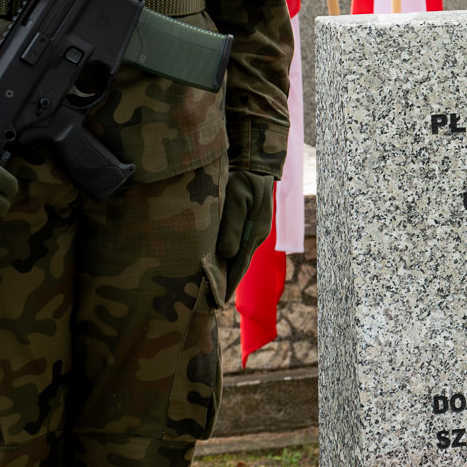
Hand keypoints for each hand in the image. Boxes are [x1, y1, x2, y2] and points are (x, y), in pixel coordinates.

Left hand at [217, 170, 276, 296]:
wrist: (254, 164)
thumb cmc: (243, 180)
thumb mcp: (235, 200)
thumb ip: (231, 227)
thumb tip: (227, 255)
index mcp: (255, 233)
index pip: (240, 265)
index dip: (228, 283)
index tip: (217, 302)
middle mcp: (256, 235)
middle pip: (239, 264)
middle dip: (227, 282)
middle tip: (211, 303)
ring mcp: (253, 230)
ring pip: (237, 255)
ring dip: (226, 270)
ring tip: (213, 288)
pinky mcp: (248, 224)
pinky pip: (237, 245)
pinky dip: (228, 257)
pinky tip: (219, 263)